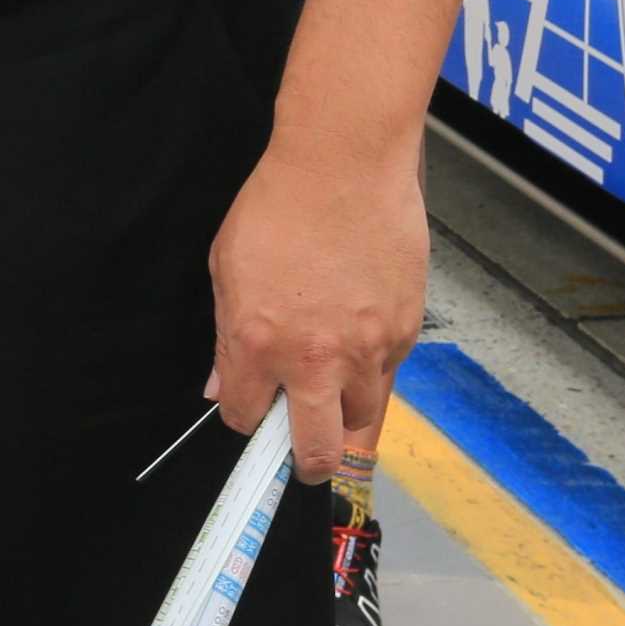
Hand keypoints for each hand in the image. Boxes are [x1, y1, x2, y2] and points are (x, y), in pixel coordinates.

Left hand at [206, 129, 425, 475]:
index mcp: (259, 344)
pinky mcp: (404, 332)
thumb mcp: (226, 268)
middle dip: (304, 461)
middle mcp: (315, 359)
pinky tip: (360, 329)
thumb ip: (225, 337)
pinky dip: (373, 366)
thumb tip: (220, 384)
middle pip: (315, 451)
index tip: (250, 410)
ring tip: (332, 380)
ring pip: (359, 419)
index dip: (245, 417)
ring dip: (342, 411)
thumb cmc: (279, 205)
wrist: (344, 164)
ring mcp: (366, 350)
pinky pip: (388, 373)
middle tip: (301, 452)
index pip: (245, 418)